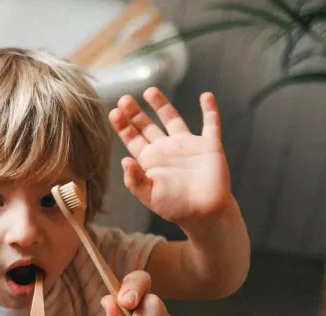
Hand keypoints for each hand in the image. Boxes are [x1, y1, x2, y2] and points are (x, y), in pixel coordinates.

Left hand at [109, 88, 233, 230]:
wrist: (205, 213)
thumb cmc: (176, 207)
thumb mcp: (150, 196)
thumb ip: (135, 180)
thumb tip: (124, 161)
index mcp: (151, 161)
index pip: (133, 139)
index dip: (123, 126)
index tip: (114, 112)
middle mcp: (166, 149)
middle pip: (147, 126)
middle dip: (135, 113)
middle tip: (124, 99)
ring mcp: (188, 146)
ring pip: (173, 119)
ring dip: (162, 105)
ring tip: (150, 91)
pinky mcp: (209, 146)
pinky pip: (211, 124)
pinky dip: (210, 110)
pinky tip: (206, 96)